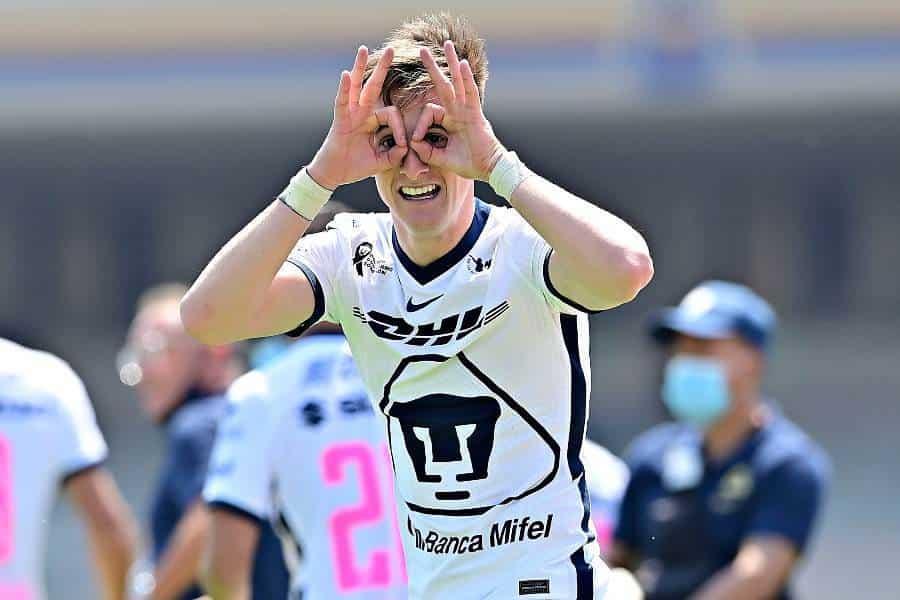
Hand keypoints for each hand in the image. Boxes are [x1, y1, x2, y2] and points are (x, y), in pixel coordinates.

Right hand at [307, 46, 407, 189]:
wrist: (335, 175)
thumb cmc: (357, 166)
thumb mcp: (382, 161)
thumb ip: (396, 155)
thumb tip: (406, 148)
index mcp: (373, 120)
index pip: (392, 114)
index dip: (399, 130)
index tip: (402, 146)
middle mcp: (362, 113)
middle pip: (373, 85)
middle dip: (382, 68)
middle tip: (392, 48)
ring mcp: (350, 114)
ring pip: (356, 86)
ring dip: (359, 67)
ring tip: (363, 48)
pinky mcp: (340, 120)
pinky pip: (341, 102)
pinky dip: (343, 89)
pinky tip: (345, 74)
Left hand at [411, 41, 505, 181]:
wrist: (488, 169)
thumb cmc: (468, 164)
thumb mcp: (441, 158)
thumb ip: (426, 151)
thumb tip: (412, 143)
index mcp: (449, 120)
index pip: (429, 112)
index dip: (419, 126)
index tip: (415, 142)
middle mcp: (458, 111)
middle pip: (444, 84)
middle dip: (433, 67)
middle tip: (422, 50)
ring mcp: (468, 110)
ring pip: (458, 81)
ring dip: (451, 62)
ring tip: (447, 44)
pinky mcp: (476, 114)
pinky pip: (471, 93)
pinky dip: (467, 79)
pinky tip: (462, 63)